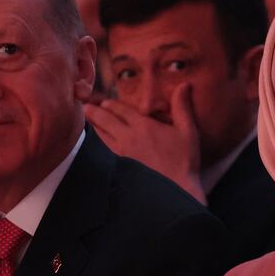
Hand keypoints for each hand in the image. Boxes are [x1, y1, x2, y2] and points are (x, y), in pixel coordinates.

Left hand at [85, 83, 205, 203]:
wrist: (175, 190)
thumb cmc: (184, 161)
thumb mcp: (188, 131)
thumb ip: (182, 107)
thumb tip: (184, 85)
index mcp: (143, 126)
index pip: (122, 110)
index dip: (112, 105)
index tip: (104, 102)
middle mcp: (129, 138)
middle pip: (107, 120)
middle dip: (96, 112)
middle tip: (87, 107)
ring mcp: (122, 153)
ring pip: (102, 136)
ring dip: (94, 125)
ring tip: (87, 120)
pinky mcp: (120, 167)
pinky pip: (105, 150)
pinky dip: (99, 142)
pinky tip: (98, 142)